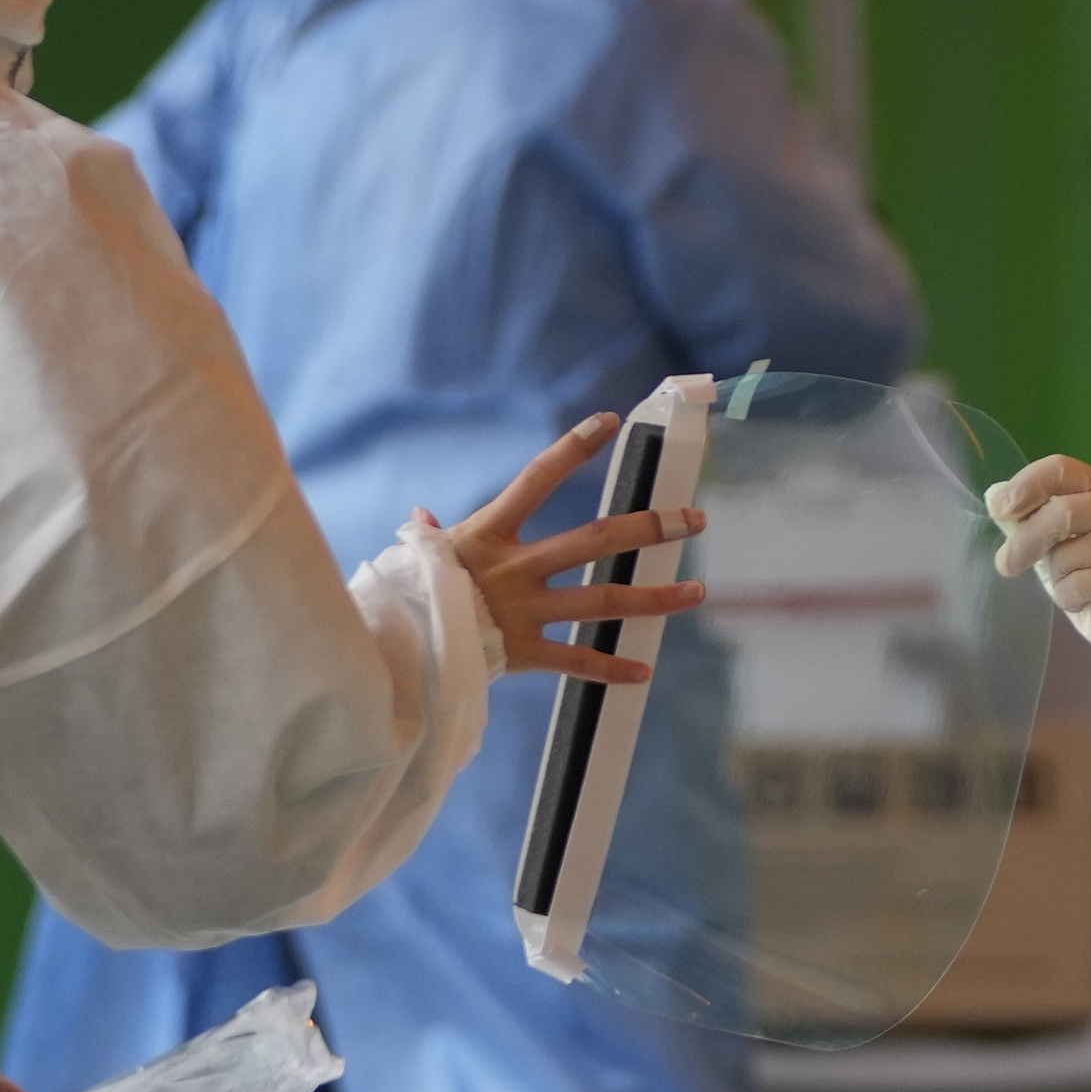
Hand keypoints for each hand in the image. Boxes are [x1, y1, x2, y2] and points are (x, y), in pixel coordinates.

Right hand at [430, 412, 709, 690]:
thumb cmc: (406, 595)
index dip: (571, 449)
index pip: (536, 479)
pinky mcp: (525, 652)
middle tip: (694, 520)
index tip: (608, 421)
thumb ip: (430, 534)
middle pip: (594, 540)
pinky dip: (611, 667)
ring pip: (602, 600)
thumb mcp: (418, 555)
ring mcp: (524, 611)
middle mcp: (514, 568)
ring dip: (654, 597)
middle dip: (649, 528)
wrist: (393, 650)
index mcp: (489, 534)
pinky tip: (645, 670)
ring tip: (697, 591)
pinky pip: (577, 661)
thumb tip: (422, 515)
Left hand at [988, 454, 1090, 674]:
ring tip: (1073, 585)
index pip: (1062, 469)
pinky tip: (1085, 600)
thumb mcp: (1067, 541)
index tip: (998, 506)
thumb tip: (996, 500)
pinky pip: (1080, 586)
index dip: (1027, 484)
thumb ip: (1037, 521)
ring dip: (1057, 578)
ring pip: (1069, 556)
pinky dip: (1070, 598)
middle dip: (1026, 540)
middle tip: (1006, 564)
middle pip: (1063, 512)